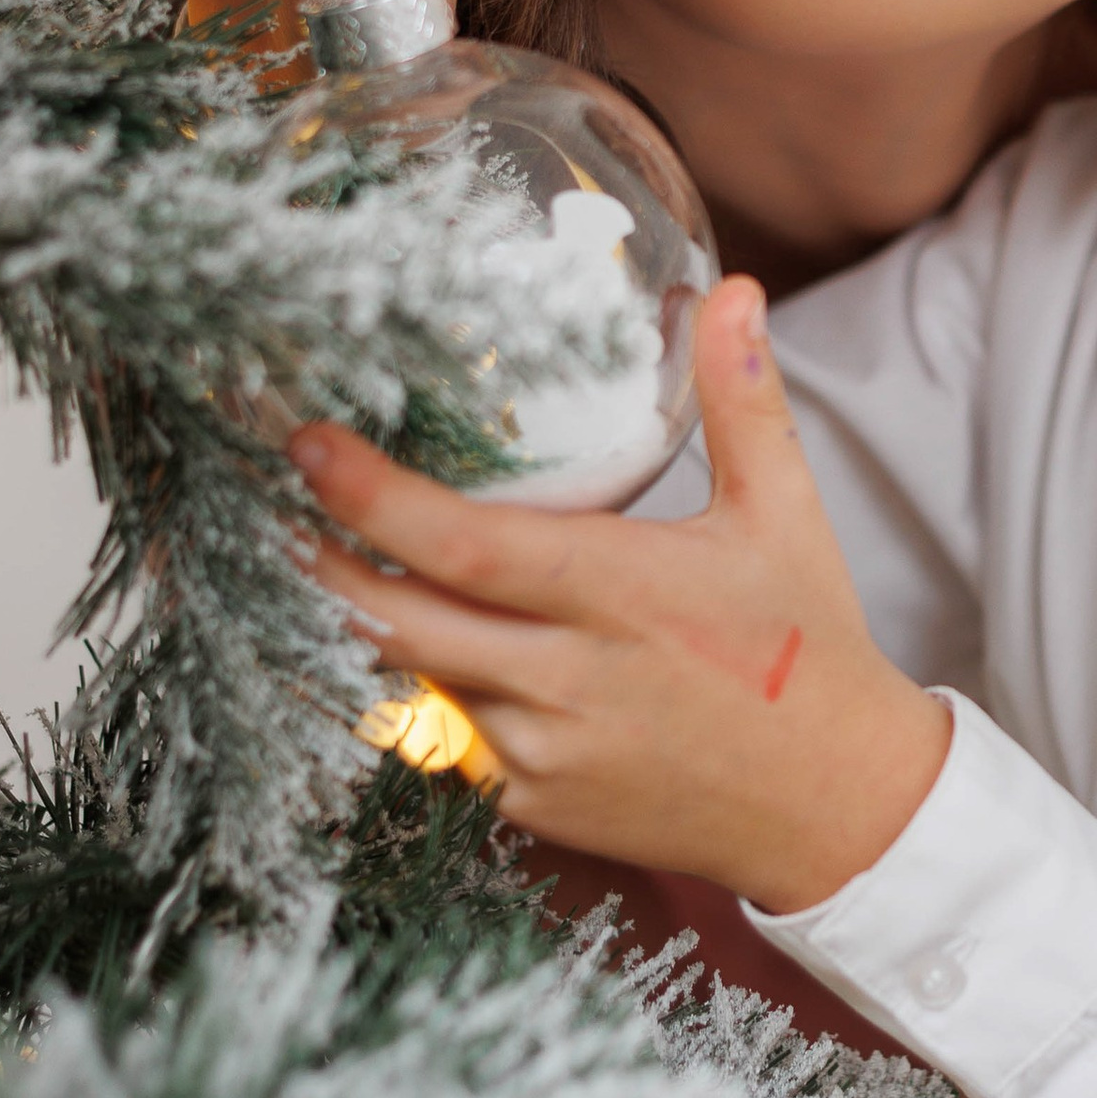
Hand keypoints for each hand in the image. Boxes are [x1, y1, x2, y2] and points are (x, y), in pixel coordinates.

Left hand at [291, 279, 950, 915]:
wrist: (836, 809)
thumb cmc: (808, 650)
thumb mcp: (784, 514)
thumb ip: (743, 399)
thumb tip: (728, 289)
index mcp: (626, 595)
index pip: (469, 548)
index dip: (373, 501)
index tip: (307, 448)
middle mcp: (573, 681)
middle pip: (401, 625)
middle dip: (314, 567)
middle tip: (260, 508)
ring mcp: (546, 753)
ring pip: (411, 686)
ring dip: (356, 628)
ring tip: (304, 566)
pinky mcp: (536, 806)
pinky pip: (445, 742)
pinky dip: (414, 693)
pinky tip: (393, 648)